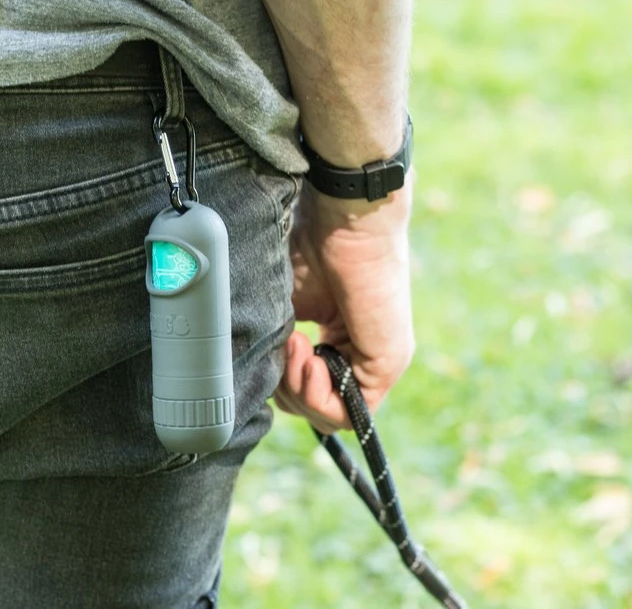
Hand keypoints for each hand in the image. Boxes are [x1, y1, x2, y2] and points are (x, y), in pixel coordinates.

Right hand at [275, 173, 415, 433]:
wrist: (345, 218)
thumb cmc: (312, 245)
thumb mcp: (281, 305)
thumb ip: (269, 344)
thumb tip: (244, 379)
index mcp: (338, 338)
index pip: (307, 388)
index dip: (281, 380)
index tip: (273, 344)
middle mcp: (360, 354)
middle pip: (315, 406)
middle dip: (286, 388)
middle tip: (281, 345)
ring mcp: (377, 362)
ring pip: (330, 414)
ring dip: (298, 390)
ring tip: (292, 346)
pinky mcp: (386, 364)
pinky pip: (348, 412)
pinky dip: (317, 396)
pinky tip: (306, 358)